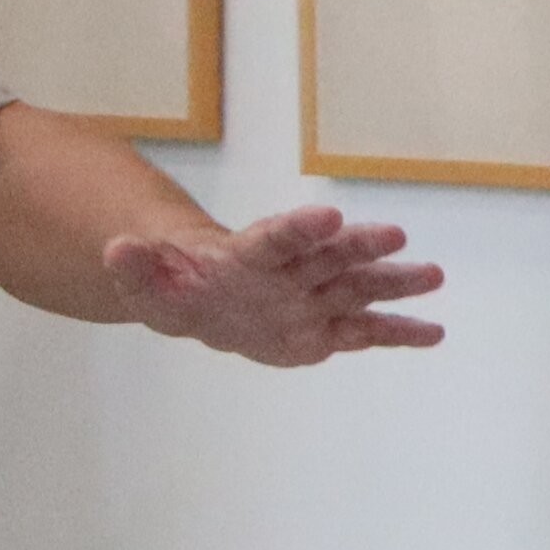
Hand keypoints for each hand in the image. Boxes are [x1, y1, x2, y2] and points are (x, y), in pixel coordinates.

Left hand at [104, 201, 446, 365]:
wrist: (201, 300)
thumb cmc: (176, 283)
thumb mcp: (145, 279)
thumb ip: (137, 266)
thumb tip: (115, 249)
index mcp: (250, 254)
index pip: (276, 238)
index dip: (299, 228)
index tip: (328, 216)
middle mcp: (292, 270)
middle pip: (328, 256)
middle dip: (360, 246)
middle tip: (394, 235)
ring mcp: (313, 298)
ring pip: (358, 288)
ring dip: (394, 283)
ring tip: (433, 276)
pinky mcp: (326, 328)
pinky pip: (365, 332)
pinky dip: (398, 334)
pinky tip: (432, 334)